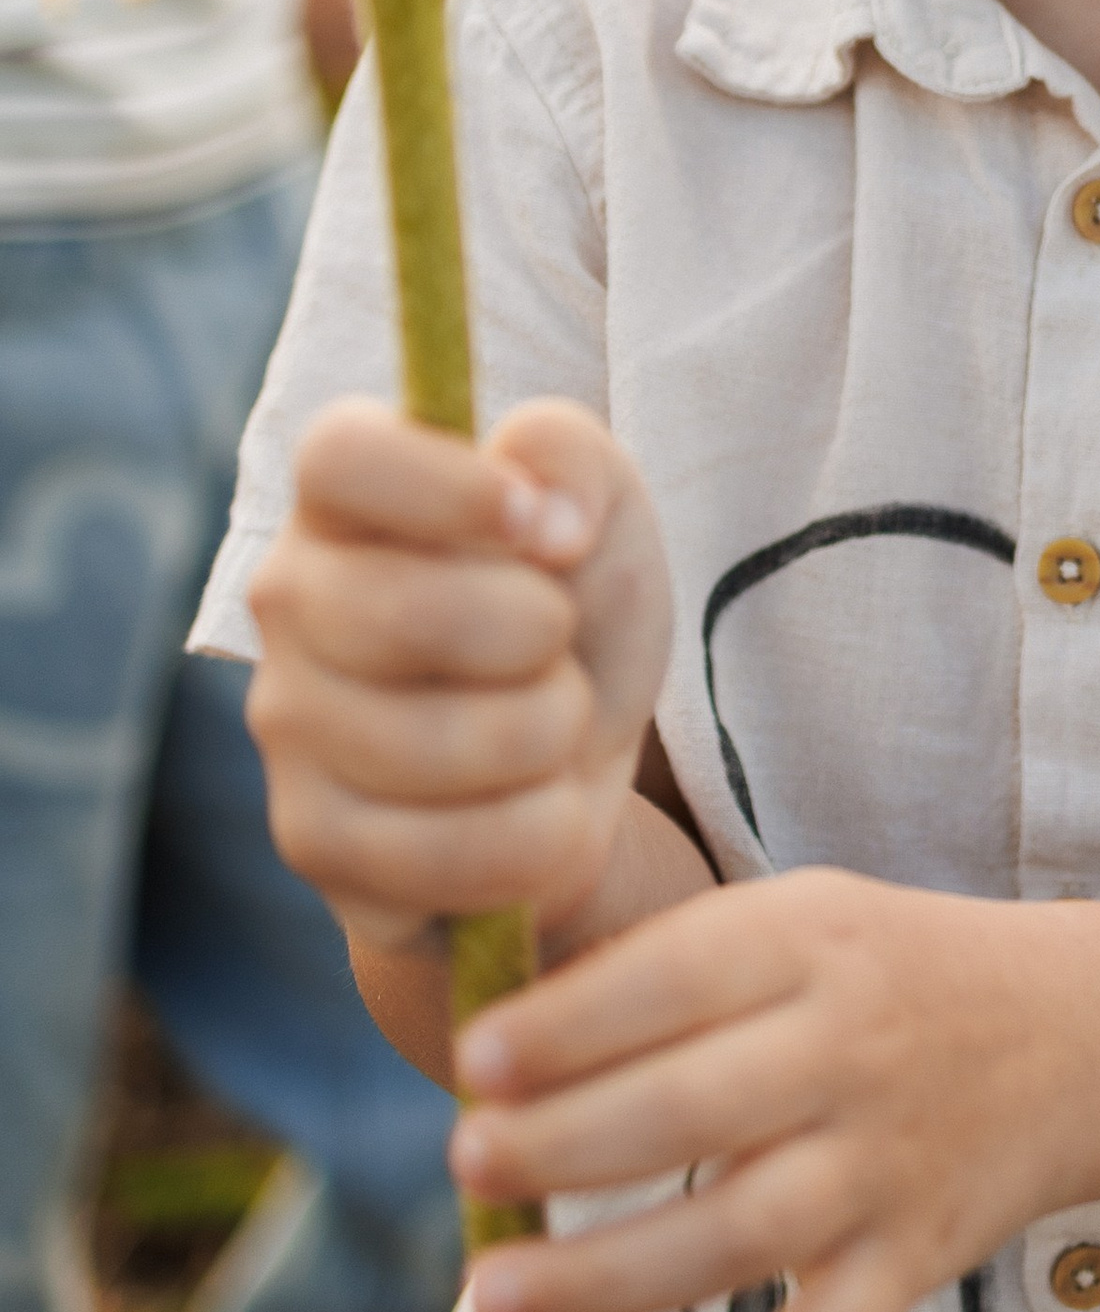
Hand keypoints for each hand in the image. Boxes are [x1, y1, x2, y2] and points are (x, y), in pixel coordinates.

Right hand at [247, 396, 673, 951]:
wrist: (575, 758)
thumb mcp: (602, 507)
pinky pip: (453, 854)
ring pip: (443, 747)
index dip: (449, 487)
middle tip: (558, 641)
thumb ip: (572, 458)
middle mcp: (286, 600)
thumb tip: (549, 520)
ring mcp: (287, 727)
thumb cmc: (574, 607)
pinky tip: (530, 808)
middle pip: (408, 613)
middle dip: (539, 635)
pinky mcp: (312, 841)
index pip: (341, 457)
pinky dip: (539, 836)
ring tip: (549, 723)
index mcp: (342, 495)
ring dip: (551, 736)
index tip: (542, 527)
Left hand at [449, 868, 1099, 1311]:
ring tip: (491, 1302)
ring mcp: (887, 1168)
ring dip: (607, 1280)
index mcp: (813, 942)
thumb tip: (494, 1052)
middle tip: (465, 1170)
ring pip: (740, 1239)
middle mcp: (852, 1052)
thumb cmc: (889, 970)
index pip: (679, 978)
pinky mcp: (912, 1268)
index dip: (571, 1026)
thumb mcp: (801, 917)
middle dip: (565, 1147)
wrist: (1085, 1035)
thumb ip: (670, 965)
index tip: (472, 1064)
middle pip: (696, 1111)